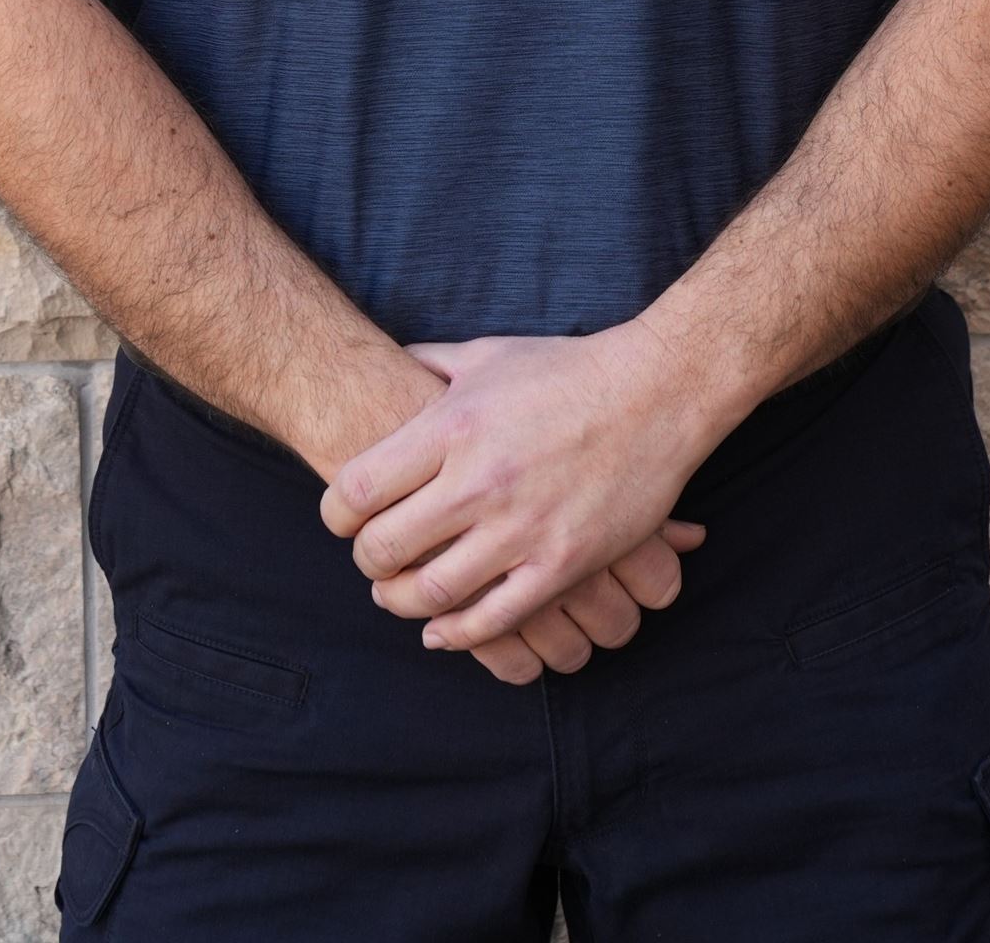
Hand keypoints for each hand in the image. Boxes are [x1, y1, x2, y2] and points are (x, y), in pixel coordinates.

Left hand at [319, 321, 713, 655]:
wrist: (654, 392)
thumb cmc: (565, 370)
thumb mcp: (488, 354)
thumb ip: (431, 364)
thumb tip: (390, 364)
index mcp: (452, 425)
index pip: (357, 488)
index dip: (336, 513)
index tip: (342, 518)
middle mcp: (479, 480)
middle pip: (384, 547)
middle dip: (366, 560)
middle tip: (371, 558)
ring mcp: (521, 527)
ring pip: (431, 593)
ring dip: (401, 602)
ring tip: (398, 593)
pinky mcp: (561, 563)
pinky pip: (494, 620)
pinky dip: (457, 635)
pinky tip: (441, 630)